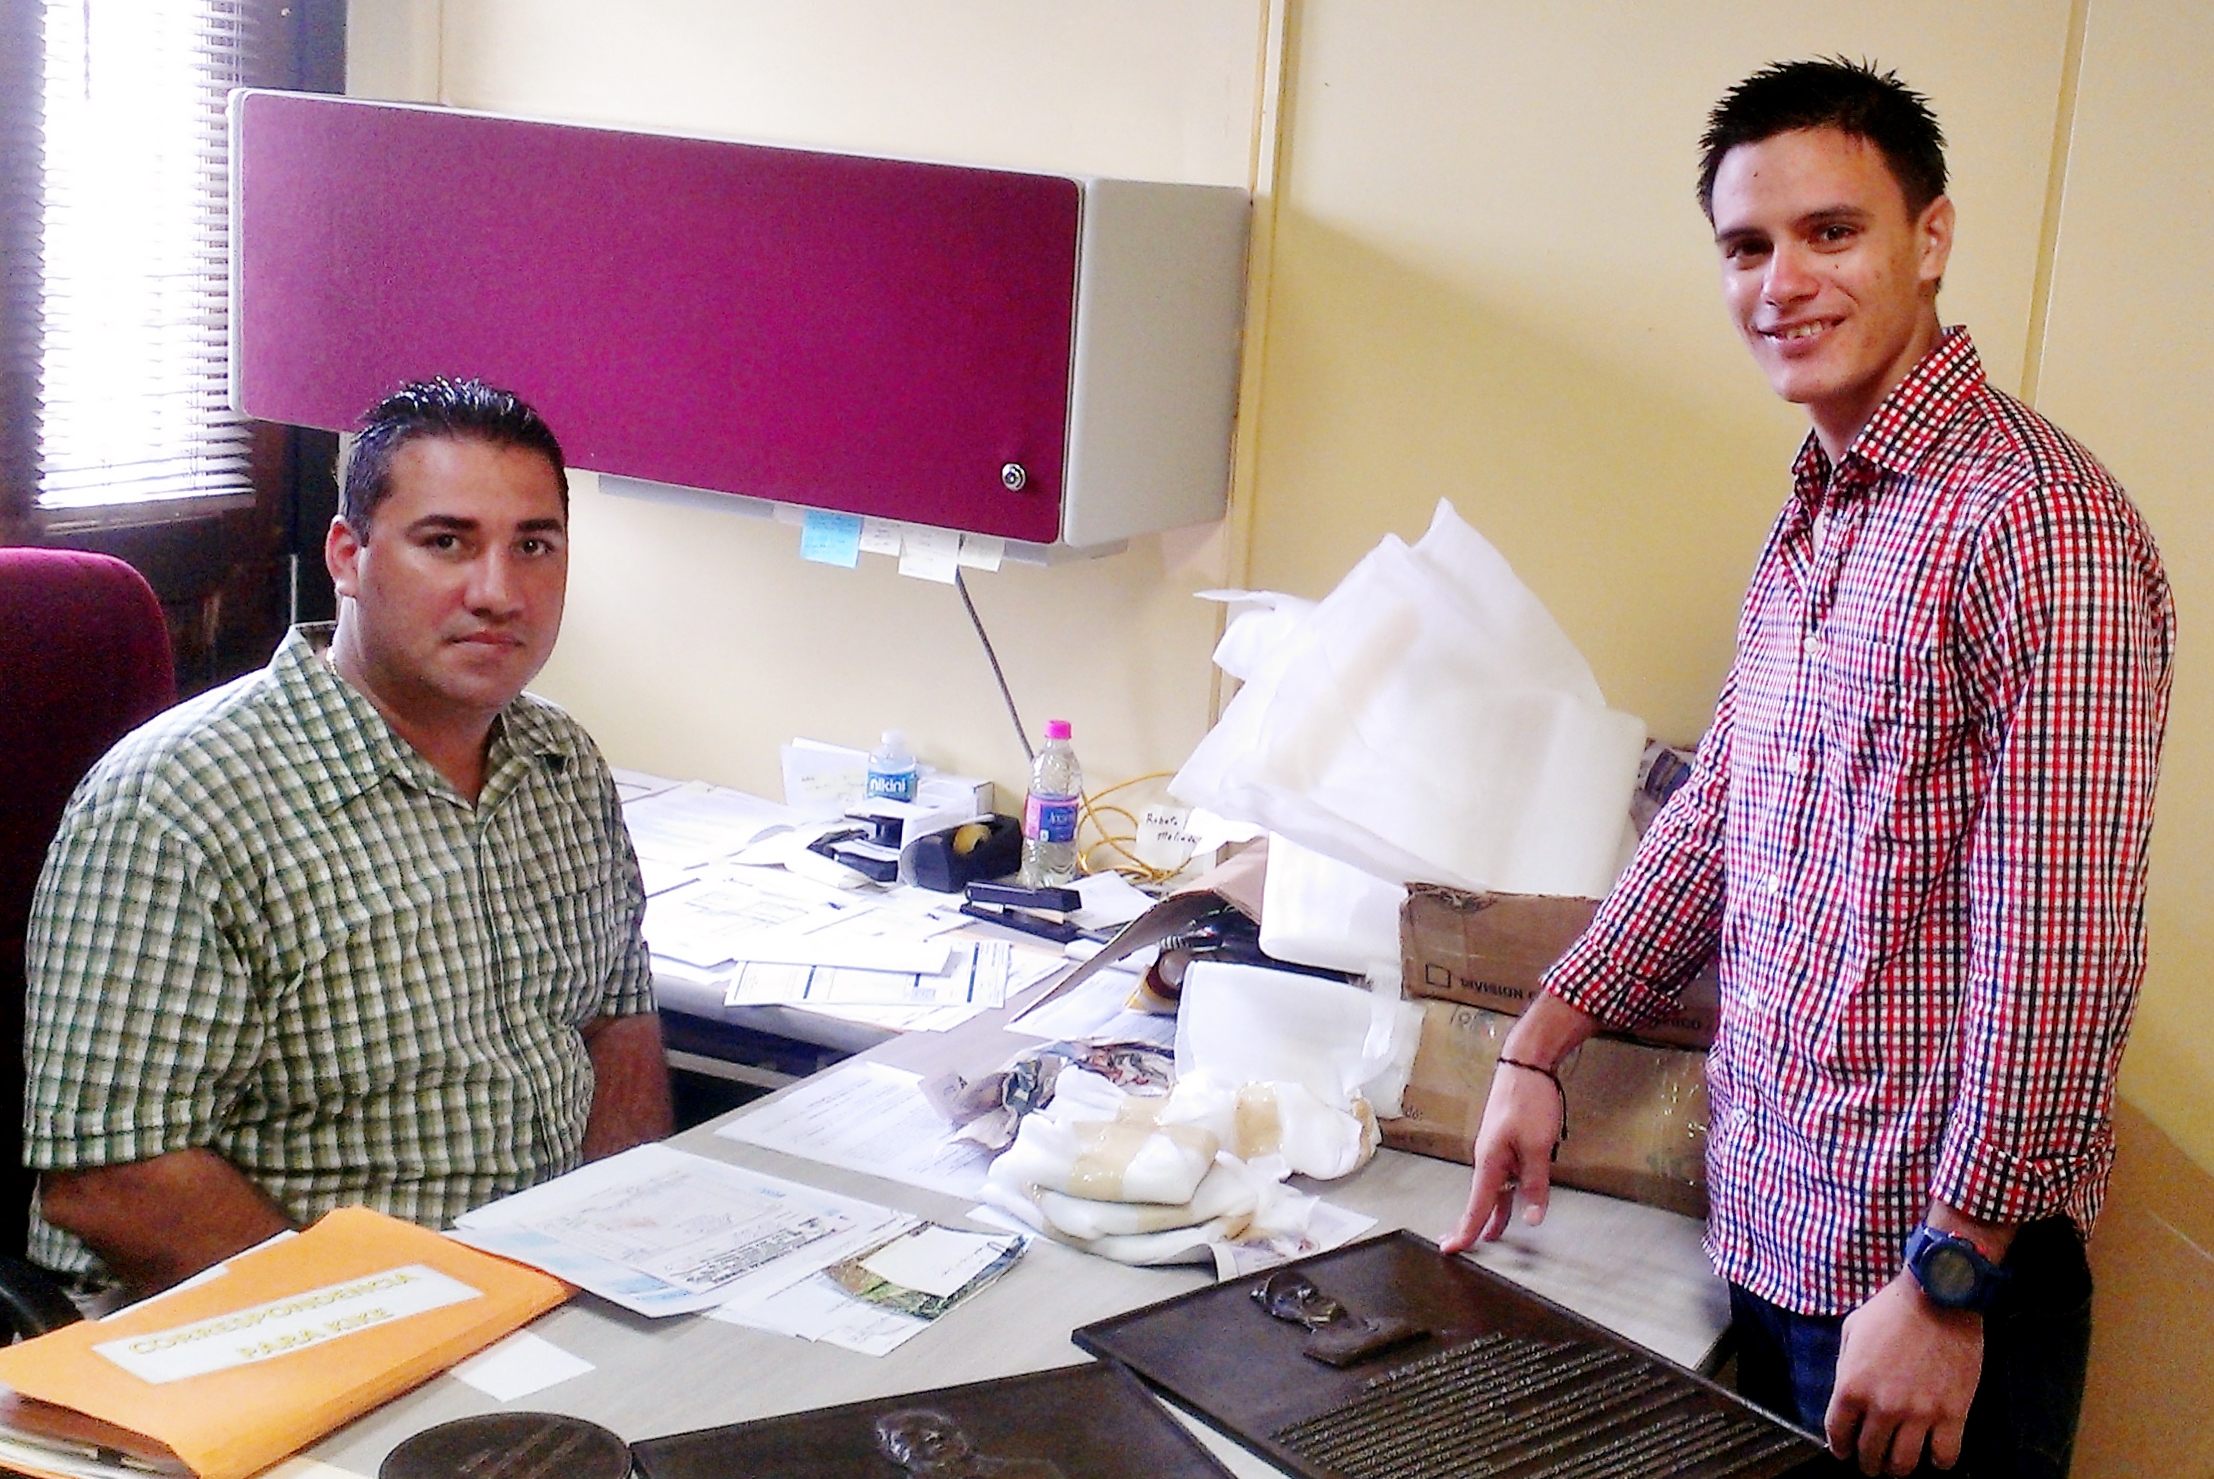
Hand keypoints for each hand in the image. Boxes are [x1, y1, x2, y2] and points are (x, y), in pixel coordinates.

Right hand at [1438, 1056, 1564, 1252]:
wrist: (1526, 1064)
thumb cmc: (1528, 1100)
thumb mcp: (1538, 1146)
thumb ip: (1535, 1184)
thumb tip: (1532, 1218)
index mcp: (1489, 1161)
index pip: (1476, 1205)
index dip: (1465, 1230)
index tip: (1449, 1249)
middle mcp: (1487, 1158)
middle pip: (1479, 1199)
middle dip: (1471, 1224)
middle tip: (1456, 1246)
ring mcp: (1496, 1149)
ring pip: (1494, 1188)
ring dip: (1492, 1212)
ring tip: (1491, 1236)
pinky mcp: (1506, 1142)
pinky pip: (1504, 1175)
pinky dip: (1506, 1193)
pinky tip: (1513, 1201)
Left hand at [1824, 1272, 1982, 1474]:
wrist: (1938, 1297)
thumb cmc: (1891, 1310)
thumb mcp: (1851, 1331)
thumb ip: (1845, 1368)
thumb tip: (1847, 1398)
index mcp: (1852, 1385)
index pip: (1838, 1434)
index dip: (1840, 1447)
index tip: (1844, 1451)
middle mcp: (1882, 1406)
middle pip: (1870, 1454)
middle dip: (1868, 1463)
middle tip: (1873, 1462)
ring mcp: (1919, 1414)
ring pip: (1905, 1464)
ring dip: (1898, 1468)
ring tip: (1899, 1464)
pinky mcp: (1953, 1415)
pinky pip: (1944, 1457)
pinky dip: (1937, 1462)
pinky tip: (1933, 1454)